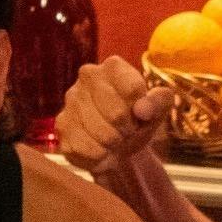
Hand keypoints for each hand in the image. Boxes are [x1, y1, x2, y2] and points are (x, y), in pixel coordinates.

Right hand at [56, 56, 174, 177]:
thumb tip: (142, 110)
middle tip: (127, 131)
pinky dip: (99, 155)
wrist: (118, 146)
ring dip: (114, 144)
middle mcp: (87, 76)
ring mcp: (71, 101)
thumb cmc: (138, 121)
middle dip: (128, 130)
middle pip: (117, 114)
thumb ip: (159, 101)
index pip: (133, 89)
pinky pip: (86, 148)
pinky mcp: (62, 125)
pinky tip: (100, 149)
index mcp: (113, 67)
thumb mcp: (158, 108)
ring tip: (115, 140)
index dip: (142, 111)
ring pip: (102, 134)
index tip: (141, 116)